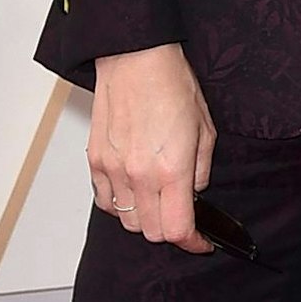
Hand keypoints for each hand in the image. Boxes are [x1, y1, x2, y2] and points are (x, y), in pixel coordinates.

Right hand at [88, 42, 216, 252]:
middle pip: (151, 232)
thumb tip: (196, 193)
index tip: (202, 241)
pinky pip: (105, 201)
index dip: (193, 243)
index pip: (178, 230)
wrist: (135, 58)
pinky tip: (134, 191)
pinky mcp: (94, 160)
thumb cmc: (172, 85)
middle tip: (184, 217)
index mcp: (171, 170)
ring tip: (159, 201)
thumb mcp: (205, 130)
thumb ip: (200, 171)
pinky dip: (120, 205)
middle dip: (171, 231)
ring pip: (126, 220)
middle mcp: (138, 175)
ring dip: (145, 219)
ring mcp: (112, 170)